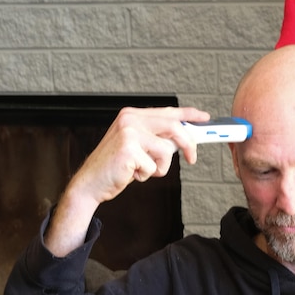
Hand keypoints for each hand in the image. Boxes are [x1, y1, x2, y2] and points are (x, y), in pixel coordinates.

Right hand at [45, 106, 209, 256]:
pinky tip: (132, 174)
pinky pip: (155, 166)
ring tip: (142, 169)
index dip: (188, 114)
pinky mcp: (129, 150)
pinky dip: (147, 175)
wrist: (91, 183)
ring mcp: (128, 133)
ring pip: (166, 151)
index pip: (167, 111)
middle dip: (188, 145)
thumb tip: (185, 138)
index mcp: (132, 115)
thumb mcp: (138, 147)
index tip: (204, 118)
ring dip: (159, 167)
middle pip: (174, 127)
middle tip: (192, 158)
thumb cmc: (116, 166)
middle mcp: (130, 119)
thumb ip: (157, 138)